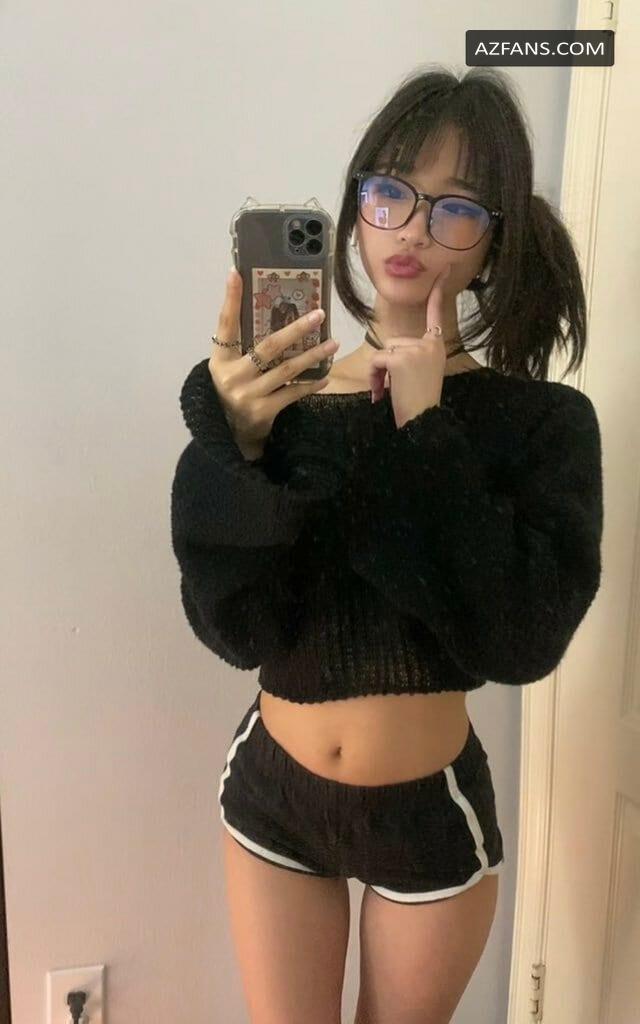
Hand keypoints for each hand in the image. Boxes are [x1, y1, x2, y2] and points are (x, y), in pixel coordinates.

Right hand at [209, 268, 339, 457]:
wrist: (230, 433)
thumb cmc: (234, 391)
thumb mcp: (229, 367)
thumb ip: (242, 345)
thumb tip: (266, 311)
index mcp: (220, 359)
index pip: (225, 323)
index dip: (230, 299)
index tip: (236, 273)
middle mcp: (232, 375)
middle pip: (268, 347)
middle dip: (296, 329)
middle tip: (319, 315)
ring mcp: (248, 394)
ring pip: (286, 370)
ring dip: (312, 356)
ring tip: (332, 343)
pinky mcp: (263, 411)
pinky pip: (292, 394)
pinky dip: (310, 385)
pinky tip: (325, 376)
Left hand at [368, 264, 451, 428]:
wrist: (423, 422)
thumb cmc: (420, 403)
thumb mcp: (422, 373)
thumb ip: (412, 356)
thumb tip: (389, 354)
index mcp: (437, 346)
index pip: (437, 313)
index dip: (439, 291)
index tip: (444, 270)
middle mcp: (430, 344)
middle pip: (394, 340)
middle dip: (388, 363)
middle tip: (395, 386)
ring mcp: (416, 350)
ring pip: (384, 350)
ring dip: (379, 371)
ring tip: (389, 391)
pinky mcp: (401, 359)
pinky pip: (377, 360)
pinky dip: (374, 377)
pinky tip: (382, 393)